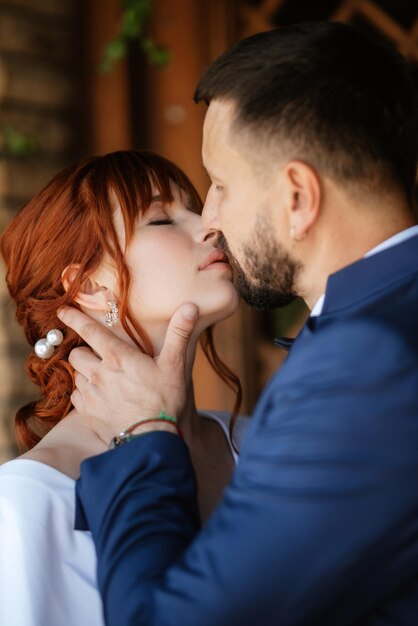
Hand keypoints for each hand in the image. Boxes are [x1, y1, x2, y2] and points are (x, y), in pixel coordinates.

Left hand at [57, 303, 197, 443]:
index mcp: (118, 357)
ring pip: (76, 375)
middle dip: (84, 351)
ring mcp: (90, 394)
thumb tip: (190, 306)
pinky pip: (76, 397)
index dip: (74, 317)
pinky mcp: (87, 414)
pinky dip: (83, 394)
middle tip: (98, 356)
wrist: (150, 440)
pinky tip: (98, 397)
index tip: (63, 310)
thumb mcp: (175, 365)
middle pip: (77, 353)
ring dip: (84, 373)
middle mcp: (98, 373)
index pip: (89, 330)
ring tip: (102, 379)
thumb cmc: (164, 401)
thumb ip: (179, 334)